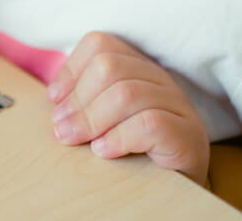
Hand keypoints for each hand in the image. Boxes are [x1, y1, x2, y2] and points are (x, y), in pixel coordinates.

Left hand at [46, 31, 209, 185]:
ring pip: (127, 93)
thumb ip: (84, 106)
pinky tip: (103, 151)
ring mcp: (178, 105)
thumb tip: (54, 103)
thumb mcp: (105, 124)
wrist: (180, 196)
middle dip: (78, 98)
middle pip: (110, 66)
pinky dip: (119, 137)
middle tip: (61, 129)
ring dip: (91, 119)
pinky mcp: (187, 135)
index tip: (54, 100)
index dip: (71, 69)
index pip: (100, 45)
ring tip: (75, 140)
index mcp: (138, 68)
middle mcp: (160, 79)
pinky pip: (150, 123)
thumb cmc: (136, 156)